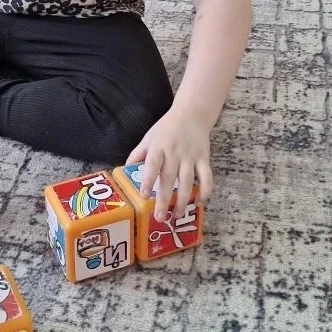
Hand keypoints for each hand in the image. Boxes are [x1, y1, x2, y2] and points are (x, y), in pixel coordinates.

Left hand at [127, 106, 213, 222]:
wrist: (191, 114)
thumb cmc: (166, 129)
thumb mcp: (149, 138)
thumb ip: (138, 154)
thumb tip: (124, 171)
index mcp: (158, 147)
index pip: (152, 165)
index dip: (148, 180)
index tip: (144, 196)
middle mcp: (174, 153)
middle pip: (169, 178)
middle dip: (164, 199)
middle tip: (160, 217)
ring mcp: (190, 156)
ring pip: (188, 181)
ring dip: (183, 200)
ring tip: (176, 216)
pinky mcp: (204, 158)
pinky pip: (207, 177)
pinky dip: (205, 191)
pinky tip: (199, 203)